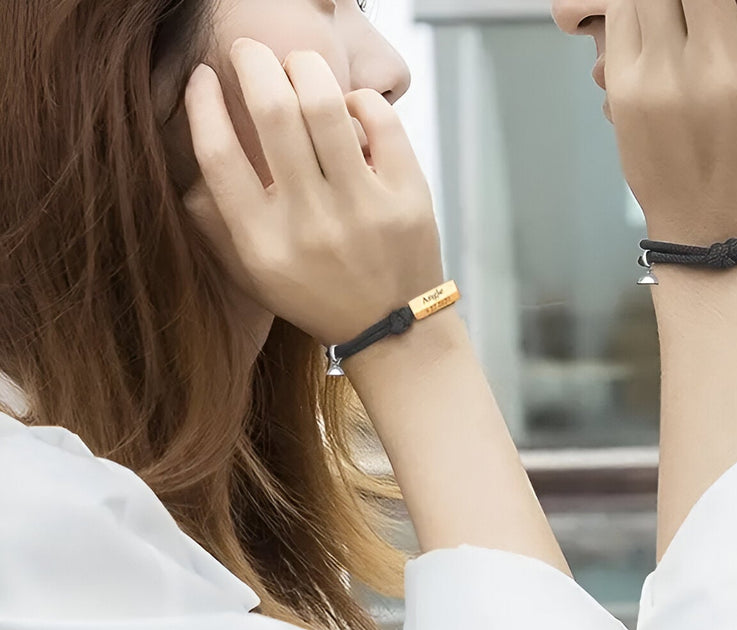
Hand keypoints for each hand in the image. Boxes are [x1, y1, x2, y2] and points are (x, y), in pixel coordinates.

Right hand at [183, 39, 442, 346]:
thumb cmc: (317, 294)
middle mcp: (310, 224)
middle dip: (253, 62)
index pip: (217, 154)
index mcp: (263, 243)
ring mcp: (363, 210)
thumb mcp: (254, 274)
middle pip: (271, 111)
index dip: (201, 102)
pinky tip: (348, 106)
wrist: (392, 331)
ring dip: (304, 67)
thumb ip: (216, 221)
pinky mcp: (407, 199)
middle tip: (250, 53)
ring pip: (325, 103)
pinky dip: (359, 98)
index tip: (203, 78)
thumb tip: (190, 151)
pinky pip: (380, 120)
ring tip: (297, 68)